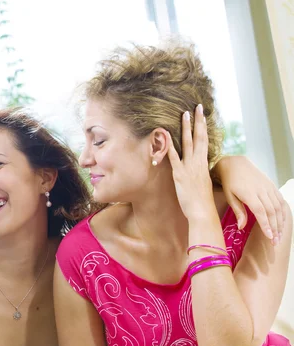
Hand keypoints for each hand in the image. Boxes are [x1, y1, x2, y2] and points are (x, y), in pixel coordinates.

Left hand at [168, 105, 215, 220]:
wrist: (202, 212)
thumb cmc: (201, 200)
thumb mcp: (202, 182)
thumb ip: (198, 171)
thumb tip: (196, 166)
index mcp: (204, 164)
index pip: (205, 141)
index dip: (203, 127)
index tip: (202, 115)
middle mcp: (198, 163)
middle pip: (199, 138)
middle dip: (198, 121)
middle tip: (197, 107)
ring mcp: (189, 167)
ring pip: (188, 143)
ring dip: (186, 128)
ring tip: (184, 114)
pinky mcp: (180, 175)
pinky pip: (174, 157)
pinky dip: (170, 146)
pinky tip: (166, 135)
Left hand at [215, 156, 286, 244]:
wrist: (236, 163)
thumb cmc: (229, 181)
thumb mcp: (229, 196)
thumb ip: (238, 211)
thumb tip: (241, 227)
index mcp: (250, 193)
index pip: (261, 212)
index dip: (266, 225)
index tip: (270, 237)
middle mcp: (262, 190)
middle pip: (272, 212)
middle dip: (275, 228)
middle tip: (275, 241)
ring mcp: (269, 187)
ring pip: (279, 207)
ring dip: (280, 222)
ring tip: (279, 235)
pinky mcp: (272, 186)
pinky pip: (280, 200)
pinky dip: (283, 212)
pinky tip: (282, 222)